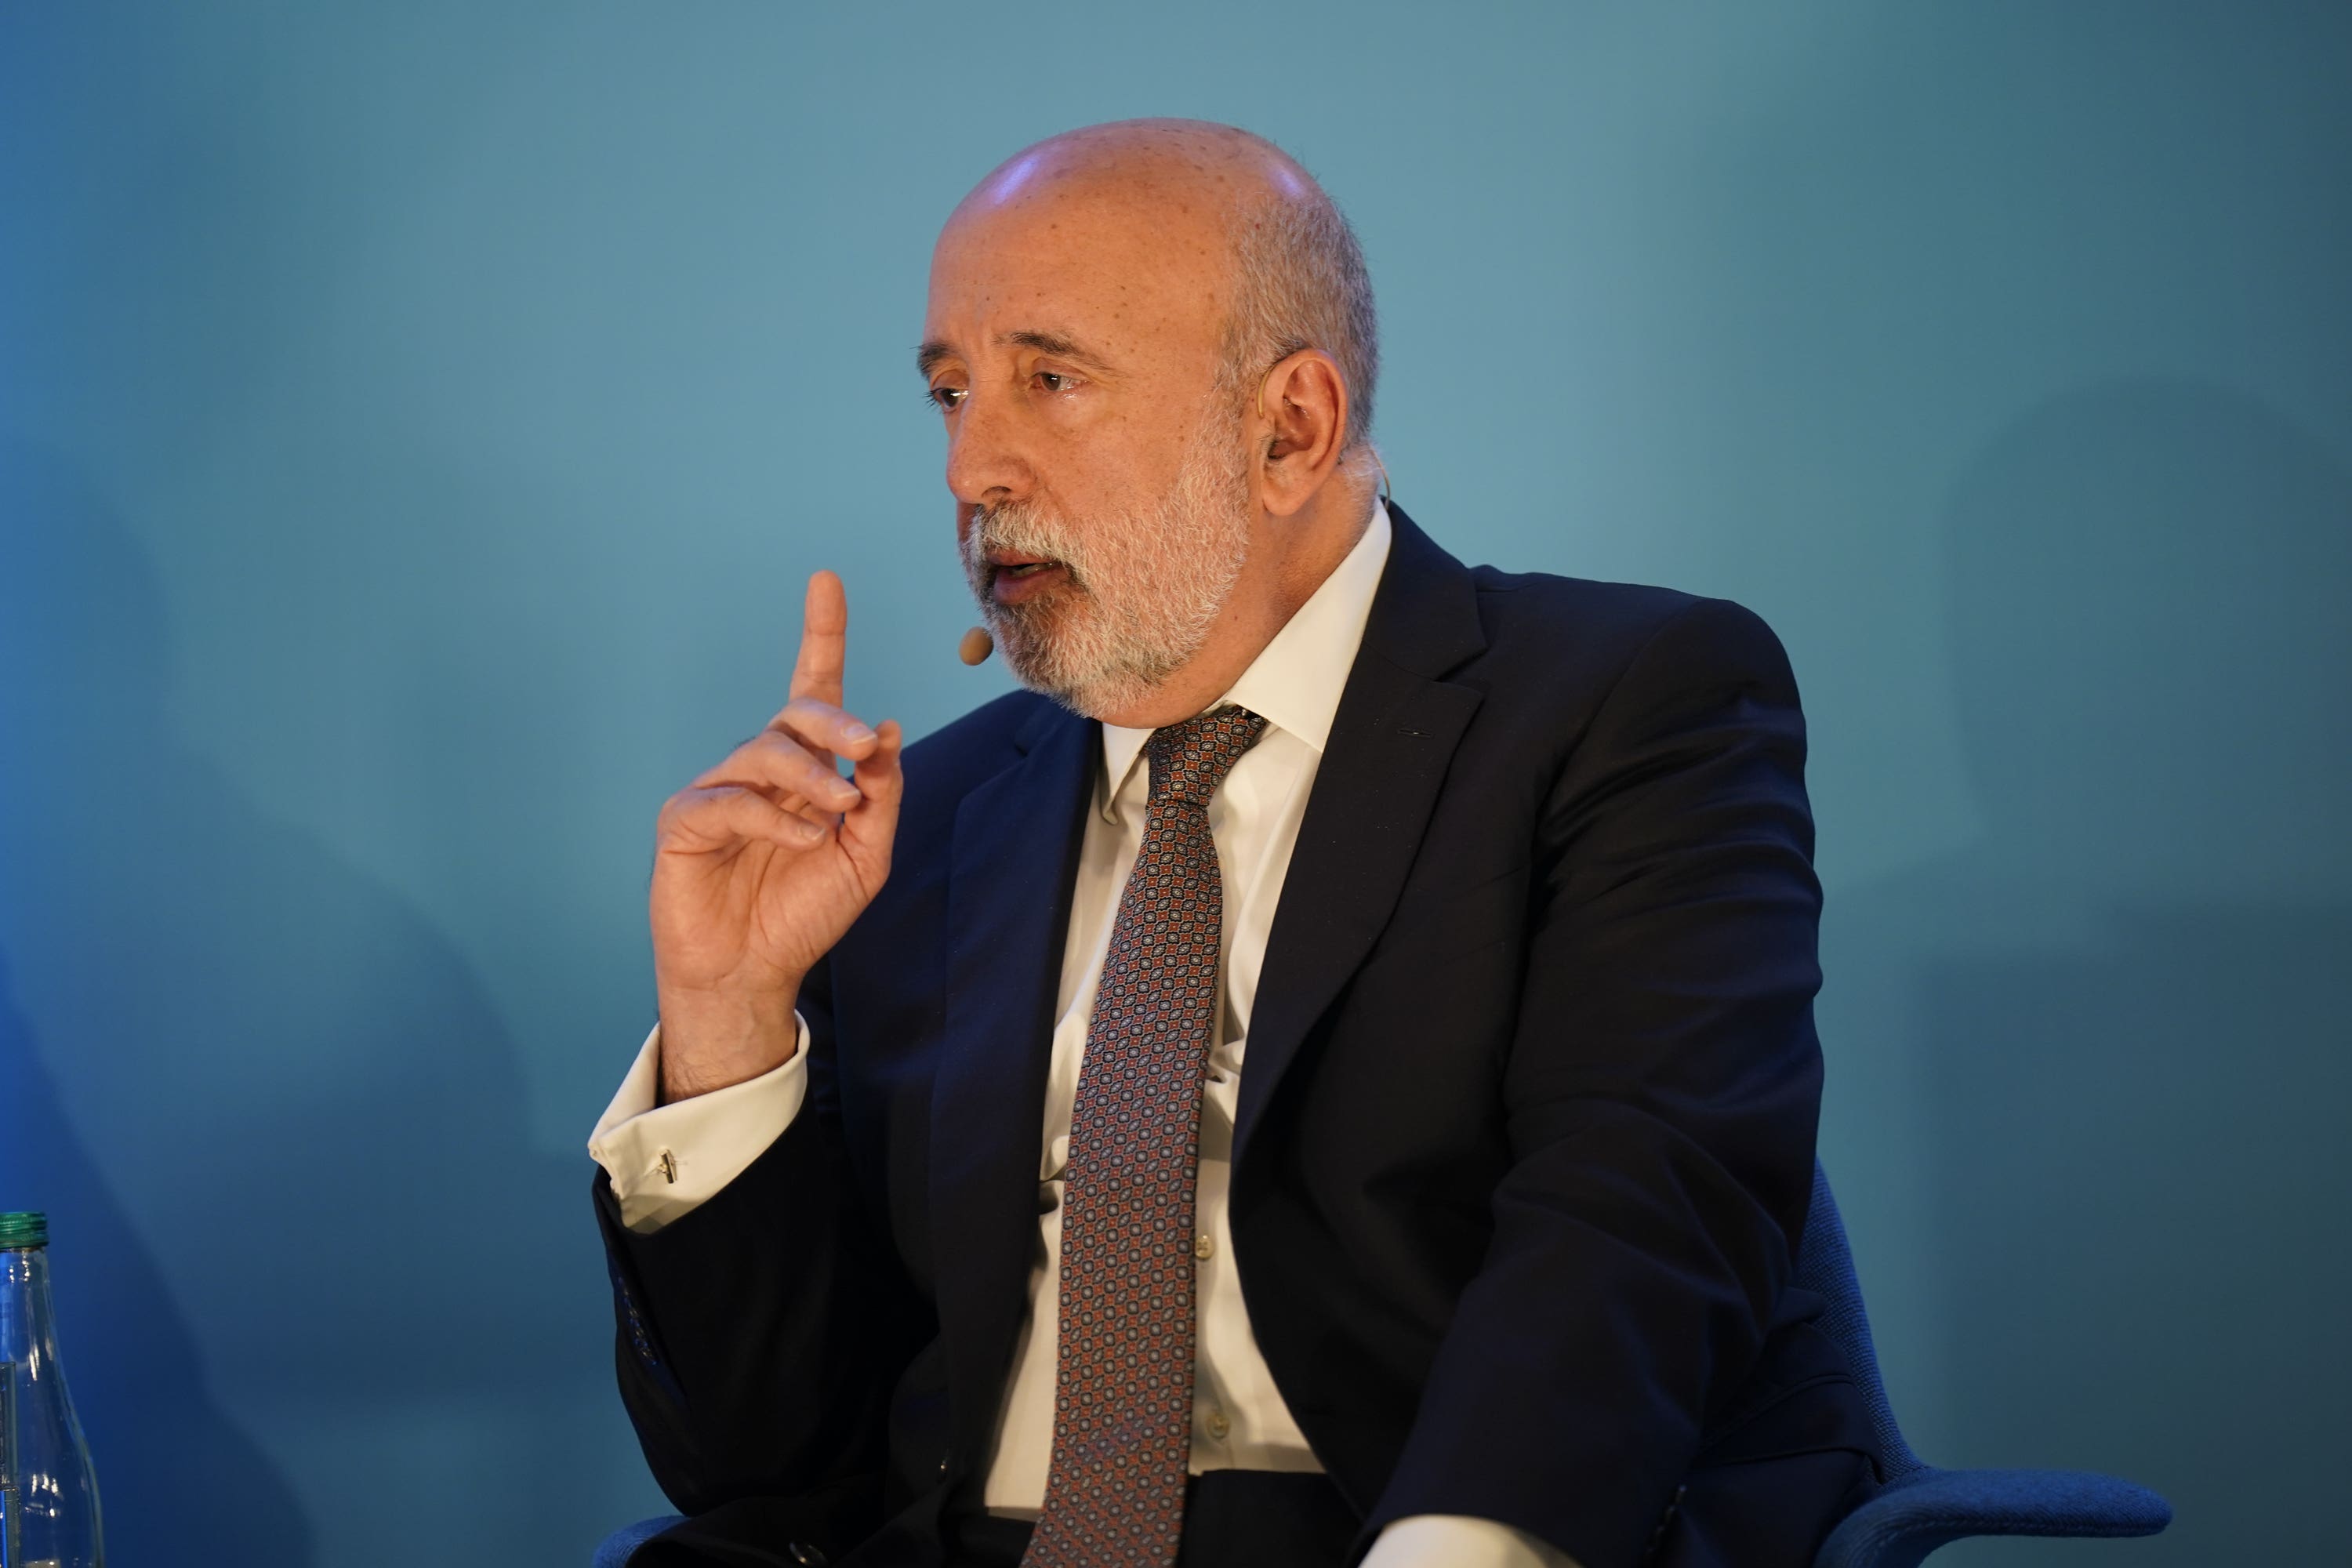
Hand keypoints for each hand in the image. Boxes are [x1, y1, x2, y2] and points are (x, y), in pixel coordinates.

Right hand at [649, 570, 903, 1100]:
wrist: (753, 973)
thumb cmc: (805, 913)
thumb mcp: (865, 856)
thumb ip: (881, 796)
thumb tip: (885, 731)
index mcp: (806, 768)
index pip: (814, 688)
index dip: (821, 633)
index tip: (826, 581)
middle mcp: (762, 767)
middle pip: (797, 714)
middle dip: (834, 721)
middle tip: (863, 742)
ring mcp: (719, 788)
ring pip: (767, 753)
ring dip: (813, 775)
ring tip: (840, 806)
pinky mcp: (686, 820)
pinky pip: (732, 800)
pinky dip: (774, 816)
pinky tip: (803, 838)